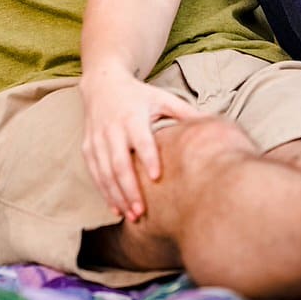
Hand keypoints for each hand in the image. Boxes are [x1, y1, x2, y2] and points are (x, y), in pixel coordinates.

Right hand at [80, 68, 202, 221]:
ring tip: (132, 216)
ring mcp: (97, 139)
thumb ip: (185, 113)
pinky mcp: (88, 148)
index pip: (140, 140)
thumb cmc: (138, 95)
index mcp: (132, 117)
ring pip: (105, 172)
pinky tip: (116, 209)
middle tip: (142, 211)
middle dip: (129, 189)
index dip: (147, 158)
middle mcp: (112, 129)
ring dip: (117, 196)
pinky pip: (95, 173)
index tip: (156, 177)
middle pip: (119, 162)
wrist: (101, 83)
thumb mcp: (161, 98)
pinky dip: (104, 192)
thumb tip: (213, 124)